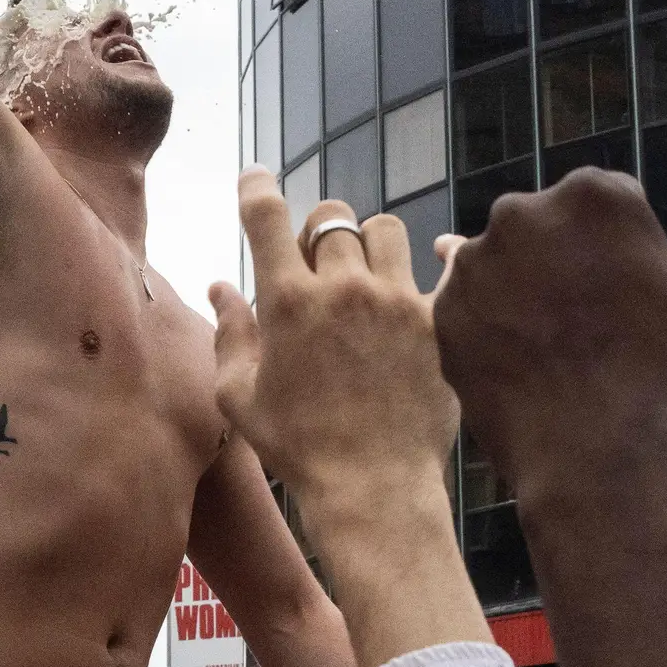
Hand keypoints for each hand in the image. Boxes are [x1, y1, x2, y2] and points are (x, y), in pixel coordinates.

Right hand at [211, 171, 458, 522]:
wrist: (373, 488)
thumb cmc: (298, 449)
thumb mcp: (240, 398)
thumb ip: (229, 334)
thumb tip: (219, 288)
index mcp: (288, 301)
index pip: (266, 215)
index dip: (256, 187)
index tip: (255, 179)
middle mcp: (344, 288)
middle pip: (333, 216)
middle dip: (320, 230)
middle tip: (319, 261)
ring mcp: (396, 301)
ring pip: (386, 230)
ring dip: (370, 243)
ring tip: (367, 274)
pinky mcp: (437, 321)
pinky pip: (446, 263)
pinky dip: (442, 255)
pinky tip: (440, 256)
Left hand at [427, 169, 666, 515]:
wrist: (597, 449)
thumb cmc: (658, 374)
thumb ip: (657, 256)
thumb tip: (637, 254)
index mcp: (597, 196)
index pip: (598, 205)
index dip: (608, 247)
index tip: (613, 283)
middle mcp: (527, 211)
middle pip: (538, 225)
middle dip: (552, 261)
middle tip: (574, 316)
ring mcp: (477, 260)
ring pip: (495, 266)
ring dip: (513, 293)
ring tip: (543, 348)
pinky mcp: (444, 307)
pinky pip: (466, 310)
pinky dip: (485, 331)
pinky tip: (515, 364)